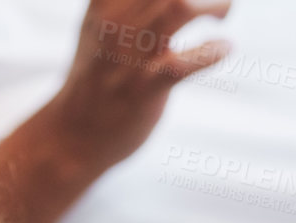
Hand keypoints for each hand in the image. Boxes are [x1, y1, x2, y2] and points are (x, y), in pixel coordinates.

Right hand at [48, 0, 232, 171]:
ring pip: (180, 7)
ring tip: (223, 13)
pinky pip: (187, 62)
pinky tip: (223, 48)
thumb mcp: (99, 26)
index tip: (188, 0)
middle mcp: (115, 24)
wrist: (72, 135)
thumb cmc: (95, 77)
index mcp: (104, 4)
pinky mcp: (144, 89)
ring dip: (215, 4)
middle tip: (218, 2)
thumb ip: (122, 3)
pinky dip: (216, 50)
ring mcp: (129, 57)